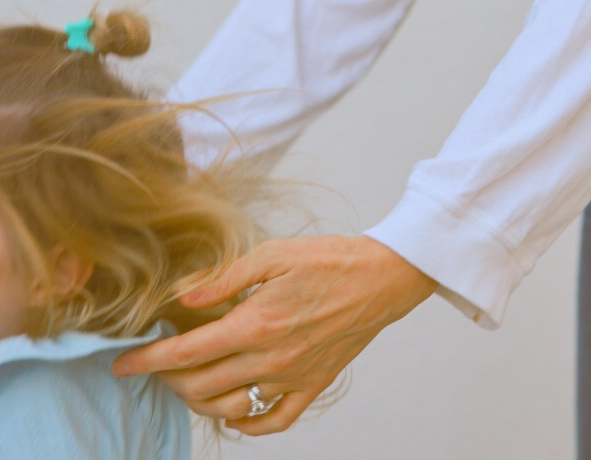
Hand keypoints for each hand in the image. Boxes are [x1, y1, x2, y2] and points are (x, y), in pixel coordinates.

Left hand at [112, 235, 436, 433]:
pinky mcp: (312, 387)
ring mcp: (291, 378)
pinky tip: (235, 408)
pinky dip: (246, 423)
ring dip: (200, 398)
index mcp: (255, 323)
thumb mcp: (273, 254)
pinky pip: (271, 422)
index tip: (122, 363)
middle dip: (167, 379)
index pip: (186, 354)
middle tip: (158, 362)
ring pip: (229, 407)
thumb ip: (223, 278)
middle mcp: (270, 359)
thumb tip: (182, 297)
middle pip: (200, 387)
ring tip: (190, 378)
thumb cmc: (328, 258)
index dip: (147, 361)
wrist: (382, 277)